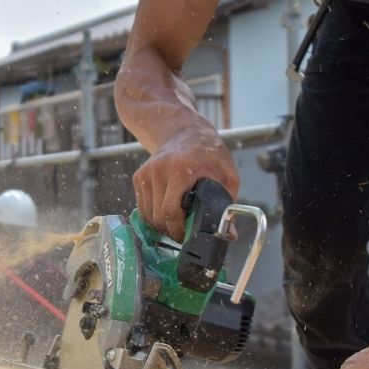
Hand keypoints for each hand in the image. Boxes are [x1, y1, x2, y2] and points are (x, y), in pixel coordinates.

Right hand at [132, 124, 237, 240]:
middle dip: (170, 231)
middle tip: (183, 234)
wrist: (185, 131)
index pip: (171, 210)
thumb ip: (227, 204)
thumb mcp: (227, 175)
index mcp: (181, 169)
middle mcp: (159, 170)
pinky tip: (166, 212)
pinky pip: (142, 206)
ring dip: (160, 225)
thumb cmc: (209, 153)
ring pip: (147, 214)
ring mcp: (146, 173)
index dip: (178, 230)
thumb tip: (229, 235)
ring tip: (175, 225)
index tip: (187, 237)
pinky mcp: (139, 176)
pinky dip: (152, 214)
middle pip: (157, 216)